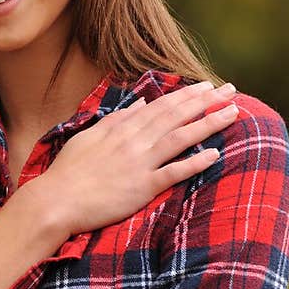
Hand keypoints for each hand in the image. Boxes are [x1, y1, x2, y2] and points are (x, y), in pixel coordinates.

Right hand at [37, 80, 239, 234]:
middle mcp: (134, 141)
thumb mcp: (89, 136)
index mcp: (121, 128)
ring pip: (181, 138)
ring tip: (232, 114)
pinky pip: (173, 172)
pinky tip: (214, 155)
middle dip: (206, 102)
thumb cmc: (68, 172)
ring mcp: (139, 163)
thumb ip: (117, 119)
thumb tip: (139, 103)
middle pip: (177, 116)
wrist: (55, 201)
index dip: (187, 95)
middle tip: (231, 90)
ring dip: (208, 124)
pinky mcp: (142, 188)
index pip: (161, 106)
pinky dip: (194, 163)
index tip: (207, 86)